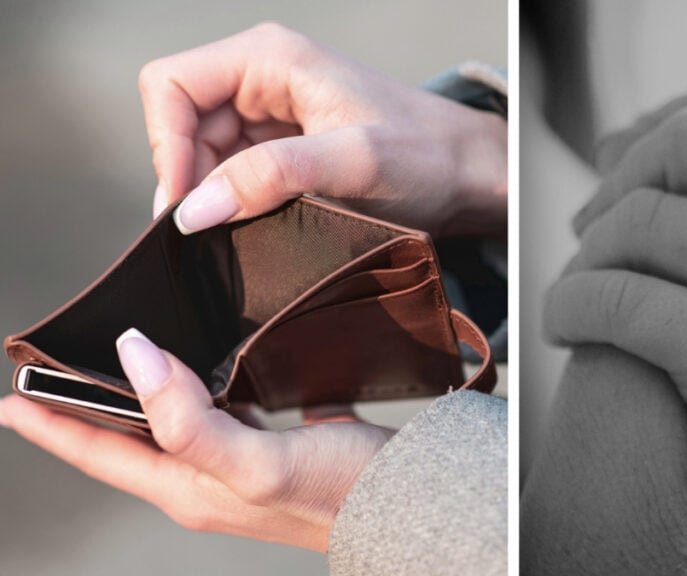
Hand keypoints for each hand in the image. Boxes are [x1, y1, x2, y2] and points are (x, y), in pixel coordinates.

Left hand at [0, 328, 391, 550]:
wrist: (408, 502)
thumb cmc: (338, 493)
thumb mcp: (255, 463)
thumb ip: (187, 419)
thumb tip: (133, 357)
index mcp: (189, 489)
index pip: (100, 455)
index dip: (51, 426)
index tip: (8, 397)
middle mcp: (205, 480)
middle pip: (127, 442)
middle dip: (82, 411)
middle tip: (49, 374)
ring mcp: (239, 465)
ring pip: (168, 425)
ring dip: (134, 399)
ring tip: (110, 368)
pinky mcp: (271, 446)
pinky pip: (214, 413)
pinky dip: (192, 388)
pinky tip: (201, 367)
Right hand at [140, 22, 505, 236]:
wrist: (471, 175)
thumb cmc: (428, 155)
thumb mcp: (353, 163)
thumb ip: (272, 177)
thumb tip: (196, 209)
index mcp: (269, 57)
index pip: (170, 86)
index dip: (166, 145)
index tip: (186, 204)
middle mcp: (262, 78)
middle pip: (181, 125)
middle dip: (188, 179)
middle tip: (209, 234)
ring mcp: (272, 114)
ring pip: (204, 156)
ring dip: (212, 196)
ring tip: (240, 233)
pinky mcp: (285, 149)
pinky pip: (234, 174)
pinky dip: (235, 204)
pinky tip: (254, 229)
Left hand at [546, 76, 686, 489]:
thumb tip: (612, 142)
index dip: (677, 110)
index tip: (632, 158)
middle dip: (622, 175)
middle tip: (594, 229)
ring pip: (641, 218)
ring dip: (585, 251)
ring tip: (578, 288)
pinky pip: (617, 297)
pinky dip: (568, 304)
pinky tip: (565, 325)